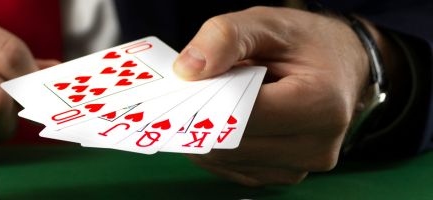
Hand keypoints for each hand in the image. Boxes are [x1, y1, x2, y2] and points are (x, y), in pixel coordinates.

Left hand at [173, 7, 371, 185]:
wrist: (338, 66)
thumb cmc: (304, 43)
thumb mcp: (267, 24)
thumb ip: (225, 38)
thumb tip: (187, 70)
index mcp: (321, 105)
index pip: (242, 114)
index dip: (206, 99)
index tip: (187, 83)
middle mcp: (316, 145)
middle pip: (230, 142)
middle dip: (202, 115)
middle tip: (196, 88)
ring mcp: (300, 166)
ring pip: (223, 159)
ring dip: (206, 131)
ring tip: (220, 99)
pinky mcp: (281, 175)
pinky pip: (230, 168)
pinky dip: (216, 146)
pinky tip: (225, 119)